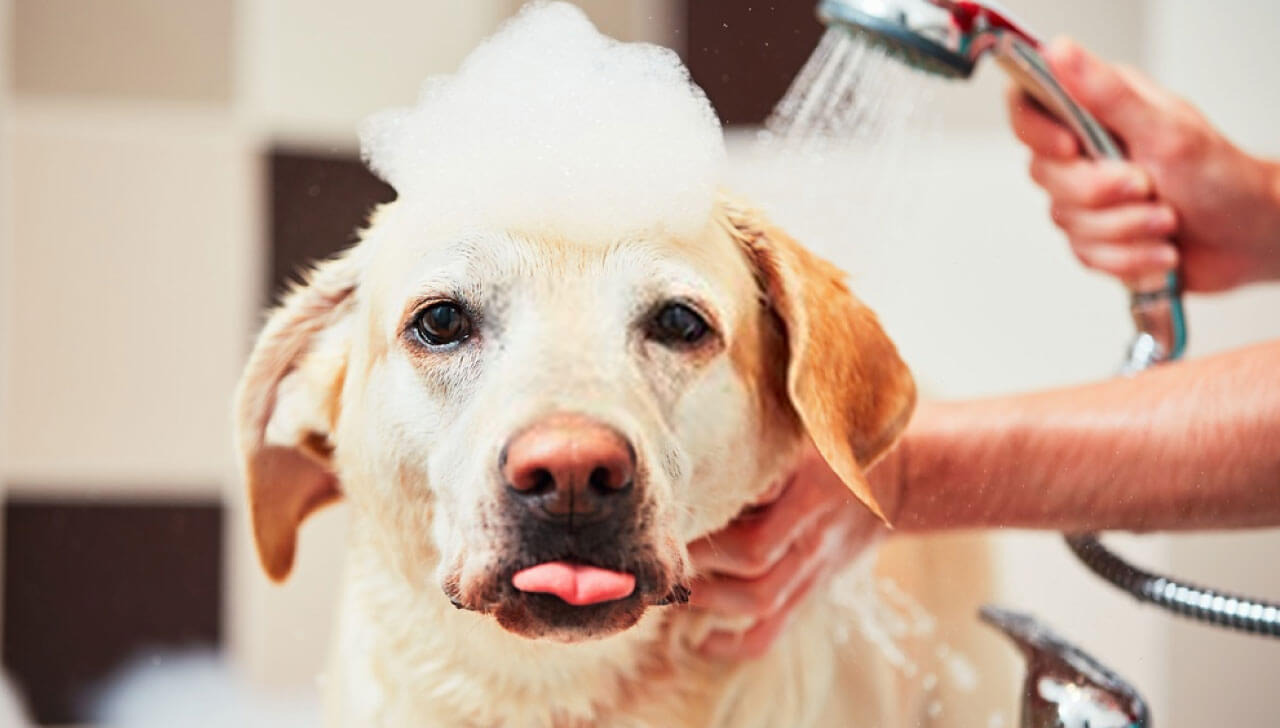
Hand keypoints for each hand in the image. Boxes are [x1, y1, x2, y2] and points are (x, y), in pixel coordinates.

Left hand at [687, 442, 884, 658]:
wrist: (895, 483)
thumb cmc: (836, 446)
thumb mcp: (808, 431)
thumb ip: (764, 443)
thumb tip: (703, 447)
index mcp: (812, 487)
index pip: (759, 512)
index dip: (709, 524)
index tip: (668, 517)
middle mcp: (813, 533)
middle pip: (752, 560)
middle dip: (697, 559)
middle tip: (656, 550)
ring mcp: (813, 568)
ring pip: (759, 600)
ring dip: (706, 597)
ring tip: (668, 583)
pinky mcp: (810, 591)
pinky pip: (773, 631)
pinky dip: (735, 646)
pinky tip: (700, 641)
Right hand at [1007, 37, 1279, 291]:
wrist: (1248, 237)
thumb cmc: (1222, 178)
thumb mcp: (1165, 130)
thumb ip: (1106, 95)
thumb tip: (1061, 52)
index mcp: (1098, 111)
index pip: (1029, 106)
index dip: (1036, 132)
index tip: (1071, 149)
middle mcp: (1087, 150)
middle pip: (1045, 174)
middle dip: (1100, 194)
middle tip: (1146, 187)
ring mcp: (1088, 196)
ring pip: (1066, 220)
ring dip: (1125, 229)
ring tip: (1166, 220)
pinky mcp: (1095, 236)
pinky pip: (1084, 254)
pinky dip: (1128, 257)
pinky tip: (1158, 248)